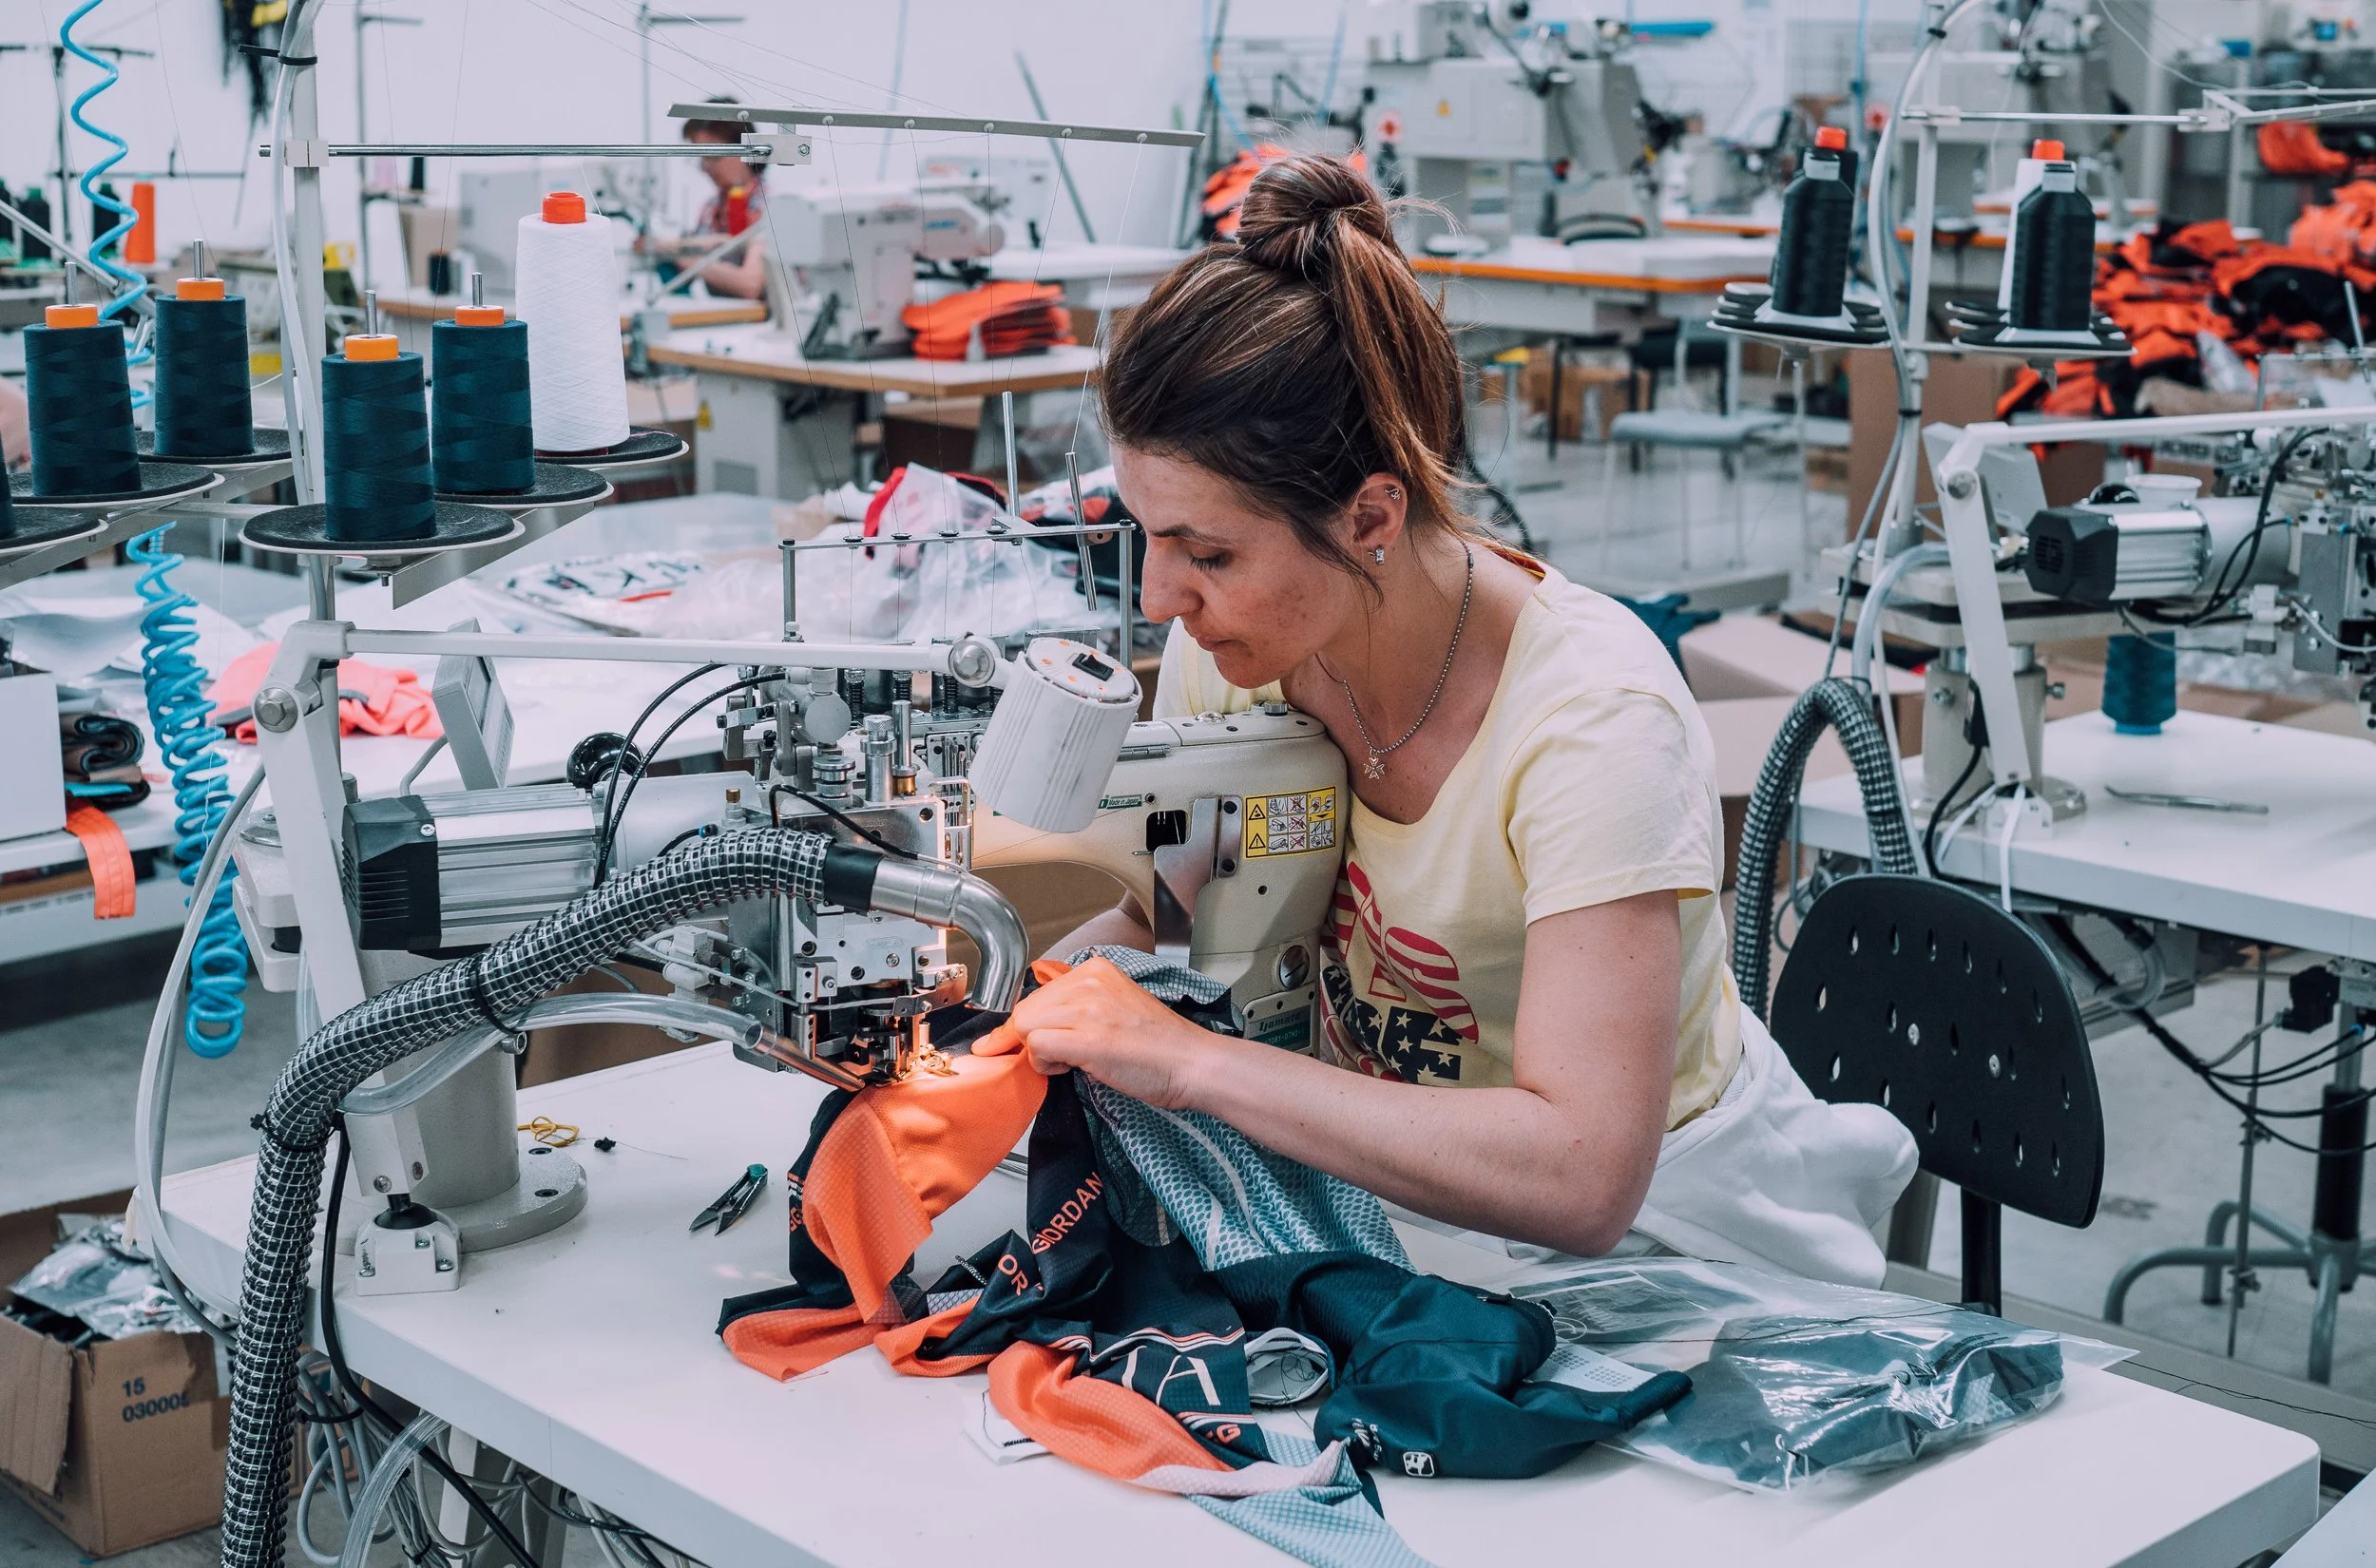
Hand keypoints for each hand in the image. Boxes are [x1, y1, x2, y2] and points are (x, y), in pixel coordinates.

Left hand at [973, 957, 1221, 1109]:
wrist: (1193, 1063)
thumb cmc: (1159, 1047)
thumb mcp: (1115, 1008)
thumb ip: (1078, 1010)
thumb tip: (1034, 1030)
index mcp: (1096, 970)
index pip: (1038, 994)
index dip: (1023, 1023)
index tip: (1001, 1041)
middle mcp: (1089, 980)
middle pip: (1025, 1010)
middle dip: (1025, 1039)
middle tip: (1053, 1059)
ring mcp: (1087, 1007)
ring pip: (1026, 1027)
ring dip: (1039, 1053)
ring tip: (1070, 1063)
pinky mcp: (1087, 1037)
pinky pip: (1036, 1046)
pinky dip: (1044, 1064)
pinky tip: (1070, 1068)